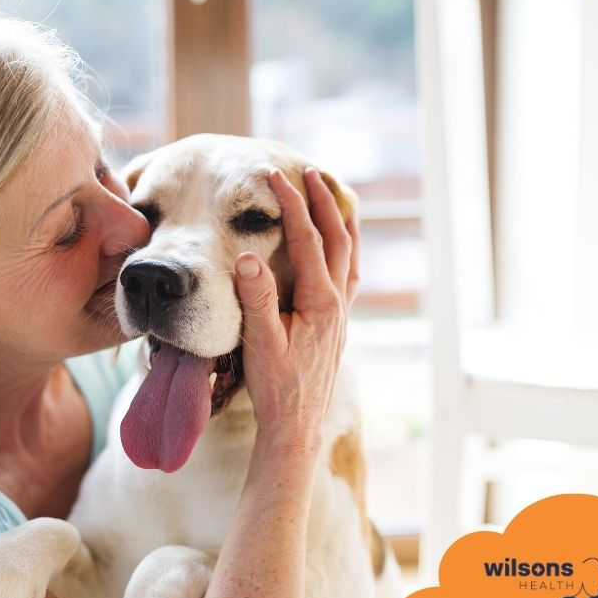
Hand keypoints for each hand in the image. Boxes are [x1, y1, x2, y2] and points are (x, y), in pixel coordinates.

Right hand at [232, 167, 358, 454]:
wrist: (296, 426)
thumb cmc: (276, 387)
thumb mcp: (260, 342)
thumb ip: (256, 298)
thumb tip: (248, 256)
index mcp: (320, 302)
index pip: (307, 240)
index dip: (292, 205)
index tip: (274, 177)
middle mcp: (338, 303)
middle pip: (337, 239)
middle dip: (323, 202)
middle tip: (310, 172)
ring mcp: (341, 314)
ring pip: (349, 255)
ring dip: (341, 222)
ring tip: (335, 197)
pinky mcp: (337, 325)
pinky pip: (348, 275)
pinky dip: (345, 250)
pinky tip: (340, 248)